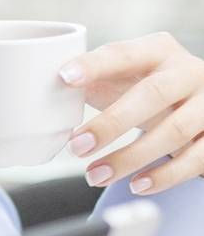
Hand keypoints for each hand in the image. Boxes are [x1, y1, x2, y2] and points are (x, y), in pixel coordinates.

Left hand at [62, 32, 203, 193]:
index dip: (94, 65)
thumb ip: (91, 82)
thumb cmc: (149, 88)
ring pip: (173, 131)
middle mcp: (188, 72)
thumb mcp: (124, 77)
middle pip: (152, 95)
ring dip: (130, 157)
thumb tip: (46, 96)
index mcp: (158, 50)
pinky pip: (195, 158)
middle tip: (77, 146)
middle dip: (111, 124)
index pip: (123, 54)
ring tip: (95, 175)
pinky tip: (136, 185)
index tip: (64, 78)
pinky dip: (164, 176)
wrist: (200, 102)